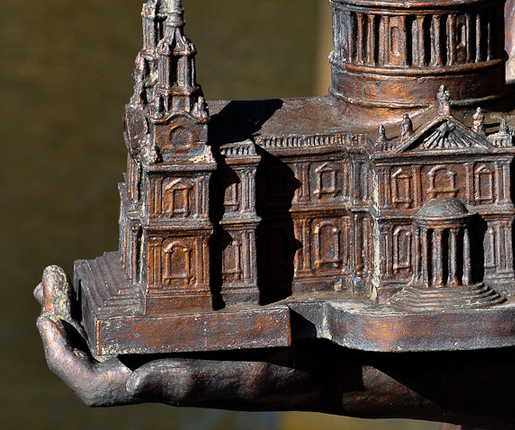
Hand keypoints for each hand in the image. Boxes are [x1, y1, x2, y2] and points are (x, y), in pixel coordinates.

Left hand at [34, 265, 321, 409]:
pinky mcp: (195, 331)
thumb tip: (125, 378)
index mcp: (166, 381)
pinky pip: (145, 318)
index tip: (44, 317)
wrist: (329, 364)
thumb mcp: (237, 376)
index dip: (60, 356)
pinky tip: (121, 270)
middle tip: (47, 279)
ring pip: (114, 336)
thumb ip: (180, 381)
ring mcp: (178, 349)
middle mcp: (164, 368)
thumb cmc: (287, 368)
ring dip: (84, 309)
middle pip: (94, 354)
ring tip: (65, 276)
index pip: (91, 384)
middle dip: (62, 321)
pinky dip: (122, 297)